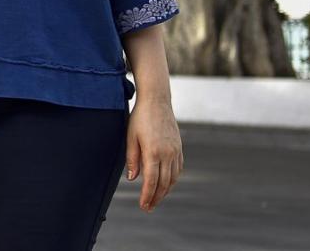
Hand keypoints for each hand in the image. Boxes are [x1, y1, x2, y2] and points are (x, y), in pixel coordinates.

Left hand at [124, 96, 182, 211]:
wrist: (157, 101)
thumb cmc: (140, 118)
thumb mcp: (130, 137)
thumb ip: (132, 159)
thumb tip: (132, 178)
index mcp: (153, 152)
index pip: (151, 181)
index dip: (147, 196)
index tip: (143, 206)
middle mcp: (167, 154)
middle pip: (163, 183)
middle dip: (156, 197)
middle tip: (148, 207)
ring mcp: (175, 151)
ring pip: (173, 178)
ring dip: (165, 191)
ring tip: (156, 198)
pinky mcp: (179, 147)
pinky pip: (178, 169)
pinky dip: (172, 179)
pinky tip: (166, 184)